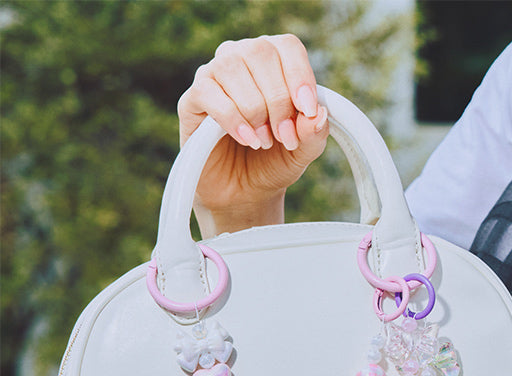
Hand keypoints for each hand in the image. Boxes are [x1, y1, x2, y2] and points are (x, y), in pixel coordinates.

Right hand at [177, 34, 328, 237]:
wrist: (243, 193)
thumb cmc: (273, 162)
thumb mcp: (303, 151)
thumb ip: (314, 133)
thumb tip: (319, 113)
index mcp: (273, 62)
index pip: (287, 47)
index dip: (299, 75)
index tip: (308, 110)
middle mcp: (241, 58)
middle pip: (261, 53)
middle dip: (278, 100)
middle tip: (284, 137)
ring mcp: (213, 75)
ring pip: (233, 69)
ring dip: (255, 110)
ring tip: (263, 142)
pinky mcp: (192, 99)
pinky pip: (210, 93)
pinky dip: (233, 119)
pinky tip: (247, 140)